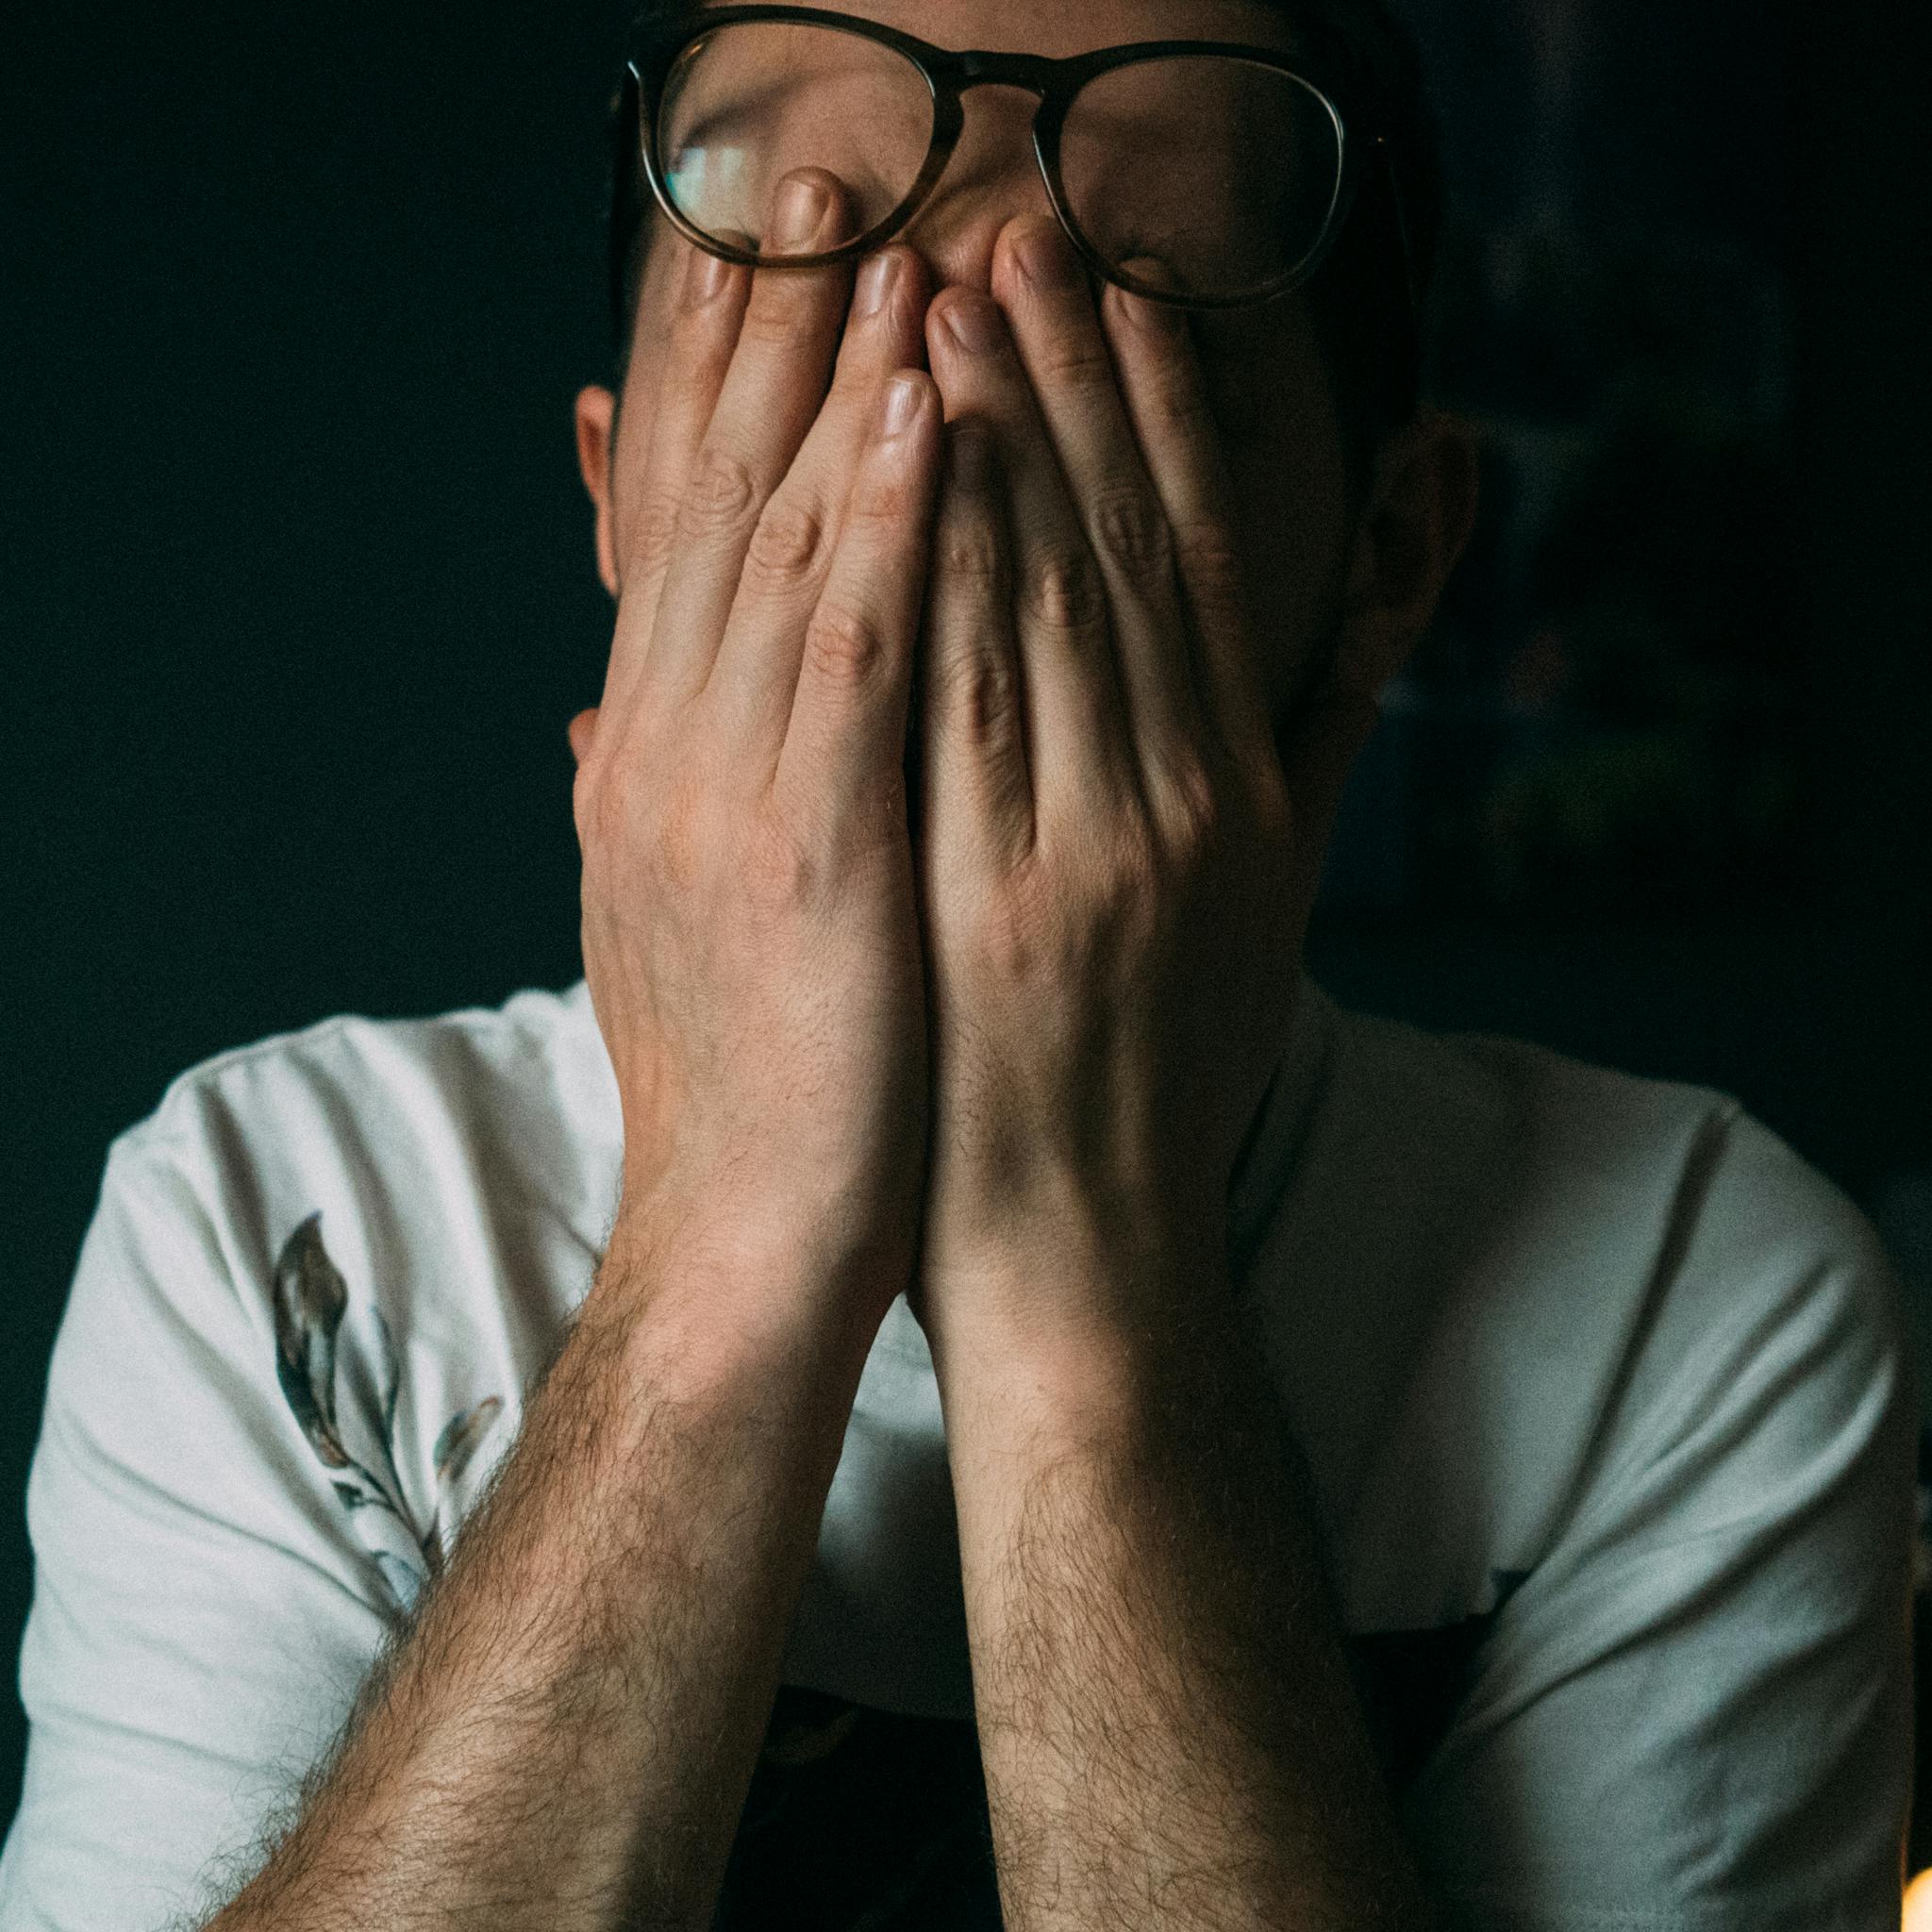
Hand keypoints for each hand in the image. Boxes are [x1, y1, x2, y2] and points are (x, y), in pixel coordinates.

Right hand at [569, 174, 942, 1350]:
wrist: (746, 1236)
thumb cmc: (745, 1075)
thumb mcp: (671, 912)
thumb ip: (643, 786)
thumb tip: (596, 702)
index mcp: (647, 759)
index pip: (677, 537)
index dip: (717, 390)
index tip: (761, 268)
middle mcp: (667, 749)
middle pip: (717, 506)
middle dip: (767, 341)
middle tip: (814, 189)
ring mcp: (730, 794)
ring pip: (784, 549)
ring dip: (839, 388)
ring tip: (890, 246)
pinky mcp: (807, 848)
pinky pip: (854, 654)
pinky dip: (886, 523)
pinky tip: (931, 413)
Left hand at [908, 216, 1379, 1354]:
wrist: (1085, 1250)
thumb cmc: (1163, 1079)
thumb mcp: (1267, 910)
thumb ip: (1303, 753)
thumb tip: (1338, 622)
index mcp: (1235, 801)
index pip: (1194, 573)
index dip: (1152, 423)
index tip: (1111, 304)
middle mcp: (1179, 810)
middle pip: (1122, 561)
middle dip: (1065, 393)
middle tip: (1016, 249)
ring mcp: (1089, 857)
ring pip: (1045, 612)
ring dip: (992, 451)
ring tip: (941, 316)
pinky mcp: (996, 908)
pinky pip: (961, 716)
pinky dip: (933, 587)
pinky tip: (893, 485)